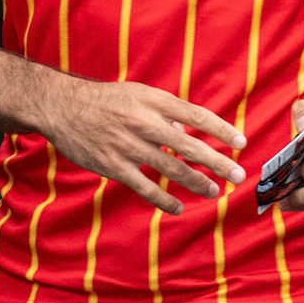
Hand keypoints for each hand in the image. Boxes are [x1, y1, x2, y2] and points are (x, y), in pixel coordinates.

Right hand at [39, 79, 245, 214]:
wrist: (62, 107)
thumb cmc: (106, 100)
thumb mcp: (139, 94)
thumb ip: (167, 112)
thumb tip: (189, 134)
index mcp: (154, 101)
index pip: (196, 115)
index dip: (221, 130)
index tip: (241, 142)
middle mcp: (144, 122)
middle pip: (189, 145)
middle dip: (216, 162)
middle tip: (238, 175)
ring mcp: (128, 146)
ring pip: (170, 168)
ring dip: (195, 182)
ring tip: (214, 192)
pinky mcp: (113, 166)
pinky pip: (144, 187)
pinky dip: (163, 199)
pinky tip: (178, 208)